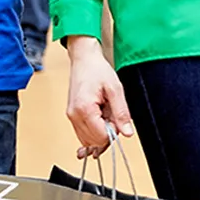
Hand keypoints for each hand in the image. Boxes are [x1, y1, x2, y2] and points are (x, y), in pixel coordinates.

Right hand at [63, 38, 132, 158]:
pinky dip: (93, 130)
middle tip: (112, 114)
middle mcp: (74, 116)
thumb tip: (127, 132)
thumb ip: (121, 113)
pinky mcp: (72, 115)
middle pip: (94, 141)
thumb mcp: (115, 89)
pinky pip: (83, 133)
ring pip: (88, 140)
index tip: (117, 118)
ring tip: (105, 112)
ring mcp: (71, 116)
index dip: (114, 131)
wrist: (84, 58)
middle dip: (107, 133)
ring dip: (100, 132)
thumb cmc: (97, 69)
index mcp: (85, 109)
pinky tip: (99, 117)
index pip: (101, 137)